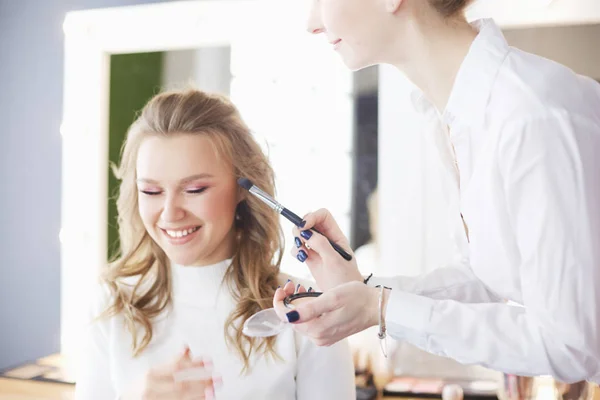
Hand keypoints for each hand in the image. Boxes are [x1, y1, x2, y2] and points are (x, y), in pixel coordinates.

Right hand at [137, 347, 219, 399]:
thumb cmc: (140, 387)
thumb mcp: (153, 373)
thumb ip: (171, 362)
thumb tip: (187, 348)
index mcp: (151, 375)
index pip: (176, 367)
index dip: (195, 364)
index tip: (210, 361)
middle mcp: (151, 389)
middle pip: (181, 384)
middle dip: (202, 381)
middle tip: (218, 378)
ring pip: (181, 397)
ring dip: (200, 394)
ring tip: (214, 390)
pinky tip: (203, 399)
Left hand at [274, 280, 388, 345]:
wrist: (377, 307)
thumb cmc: (357, 298)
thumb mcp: (332, 298)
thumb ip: (310, 309)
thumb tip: (289, 317)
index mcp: (317, 330)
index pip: (286, 318)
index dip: (280, 302)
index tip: (284, 287)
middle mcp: (318, 338)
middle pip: (293, 320)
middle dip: (289, 301)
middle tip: (295, 284)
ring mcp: (324, 338)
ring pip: (301, 321)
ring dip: (298, 304)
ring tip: (304, 288)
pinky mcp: (329, 334)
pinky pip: (311, 323)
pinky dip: (308, 310)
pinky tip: (313, 298)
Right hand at [292, 208, 362, 290]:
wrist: (344, 299)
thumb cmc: (345, 280)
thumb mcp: (335, 262)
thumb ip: (321, 245)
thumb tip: (306, 232)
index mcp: (337, 236)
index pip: (323, 216)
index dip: (312, 217)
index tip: (303, 227)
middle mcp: (327, 239)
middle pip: (309, 222)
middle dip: (301, 229)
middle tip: (301, 241)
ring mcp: (318, 249)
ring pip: (301, 235)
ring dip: (297, 241)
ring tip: (303, 254)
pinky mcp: (310, 259)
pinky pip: (298, 248)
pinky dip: (296, 251)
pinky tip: (302, 259)